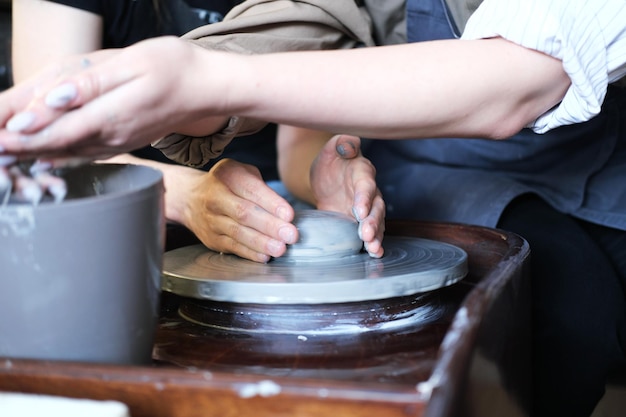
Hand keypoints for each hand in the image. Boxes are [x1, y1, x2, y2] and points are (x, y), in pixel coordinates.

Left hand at [0, 37, 226, 160]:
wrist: (208, 88)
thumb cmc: (175, 69)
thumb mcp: (133, 64)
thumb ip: (91, 85)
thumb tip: (53, 99)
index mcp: (110, 114)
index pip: (55, 130)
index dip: (21, 137)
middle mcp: (112, 134)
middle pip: (56, 146)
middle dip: (19, 149)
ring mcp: (119, 141)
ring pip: (68, 153)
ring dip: (35, 156)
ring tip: (7, 157)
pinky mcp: (124, 141)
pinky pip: (86, 154)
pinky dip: (60, 157)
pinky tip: (46, 159)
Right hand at [173, 159, 298, 262]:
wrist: (189, 197)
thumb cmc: (226, 184)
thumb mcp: (242, 172)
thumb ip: (261, 187)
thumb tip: (283, 212)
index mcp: (227, 175)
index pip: (251, 190)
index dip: (271, 203)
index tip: (289, 215)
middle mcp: (216, 197)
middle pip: (244, 213)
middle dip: (269, 225)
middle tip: (290, 234)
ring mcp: (211, 220)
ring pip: (238, 233)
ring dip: (261, 242)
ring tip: (280, 248)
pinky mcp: (212, 239)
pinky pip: (233, 247)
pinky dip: (250, 253)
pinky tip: (265, 256)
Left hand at [310, 134, 384, 257]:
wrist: (327, 176)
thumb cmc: (333, 159)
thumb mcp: (334, 146)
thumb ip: (343, 143)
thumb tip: (349, 146)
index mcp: (362, 172)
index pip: (366, 185)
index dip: (364, 198)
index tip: (359, 212)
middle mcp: (369, 192)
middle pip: (376, 208)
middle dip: (373, 222)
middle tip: (367, 236)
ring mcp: (366, 208)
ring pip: (376, 223)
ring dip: (376, 236)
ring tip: (373, 249)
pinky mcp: (359, 221)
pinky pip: (369, 233)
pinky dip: (373, 243)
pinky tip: (373, 254)